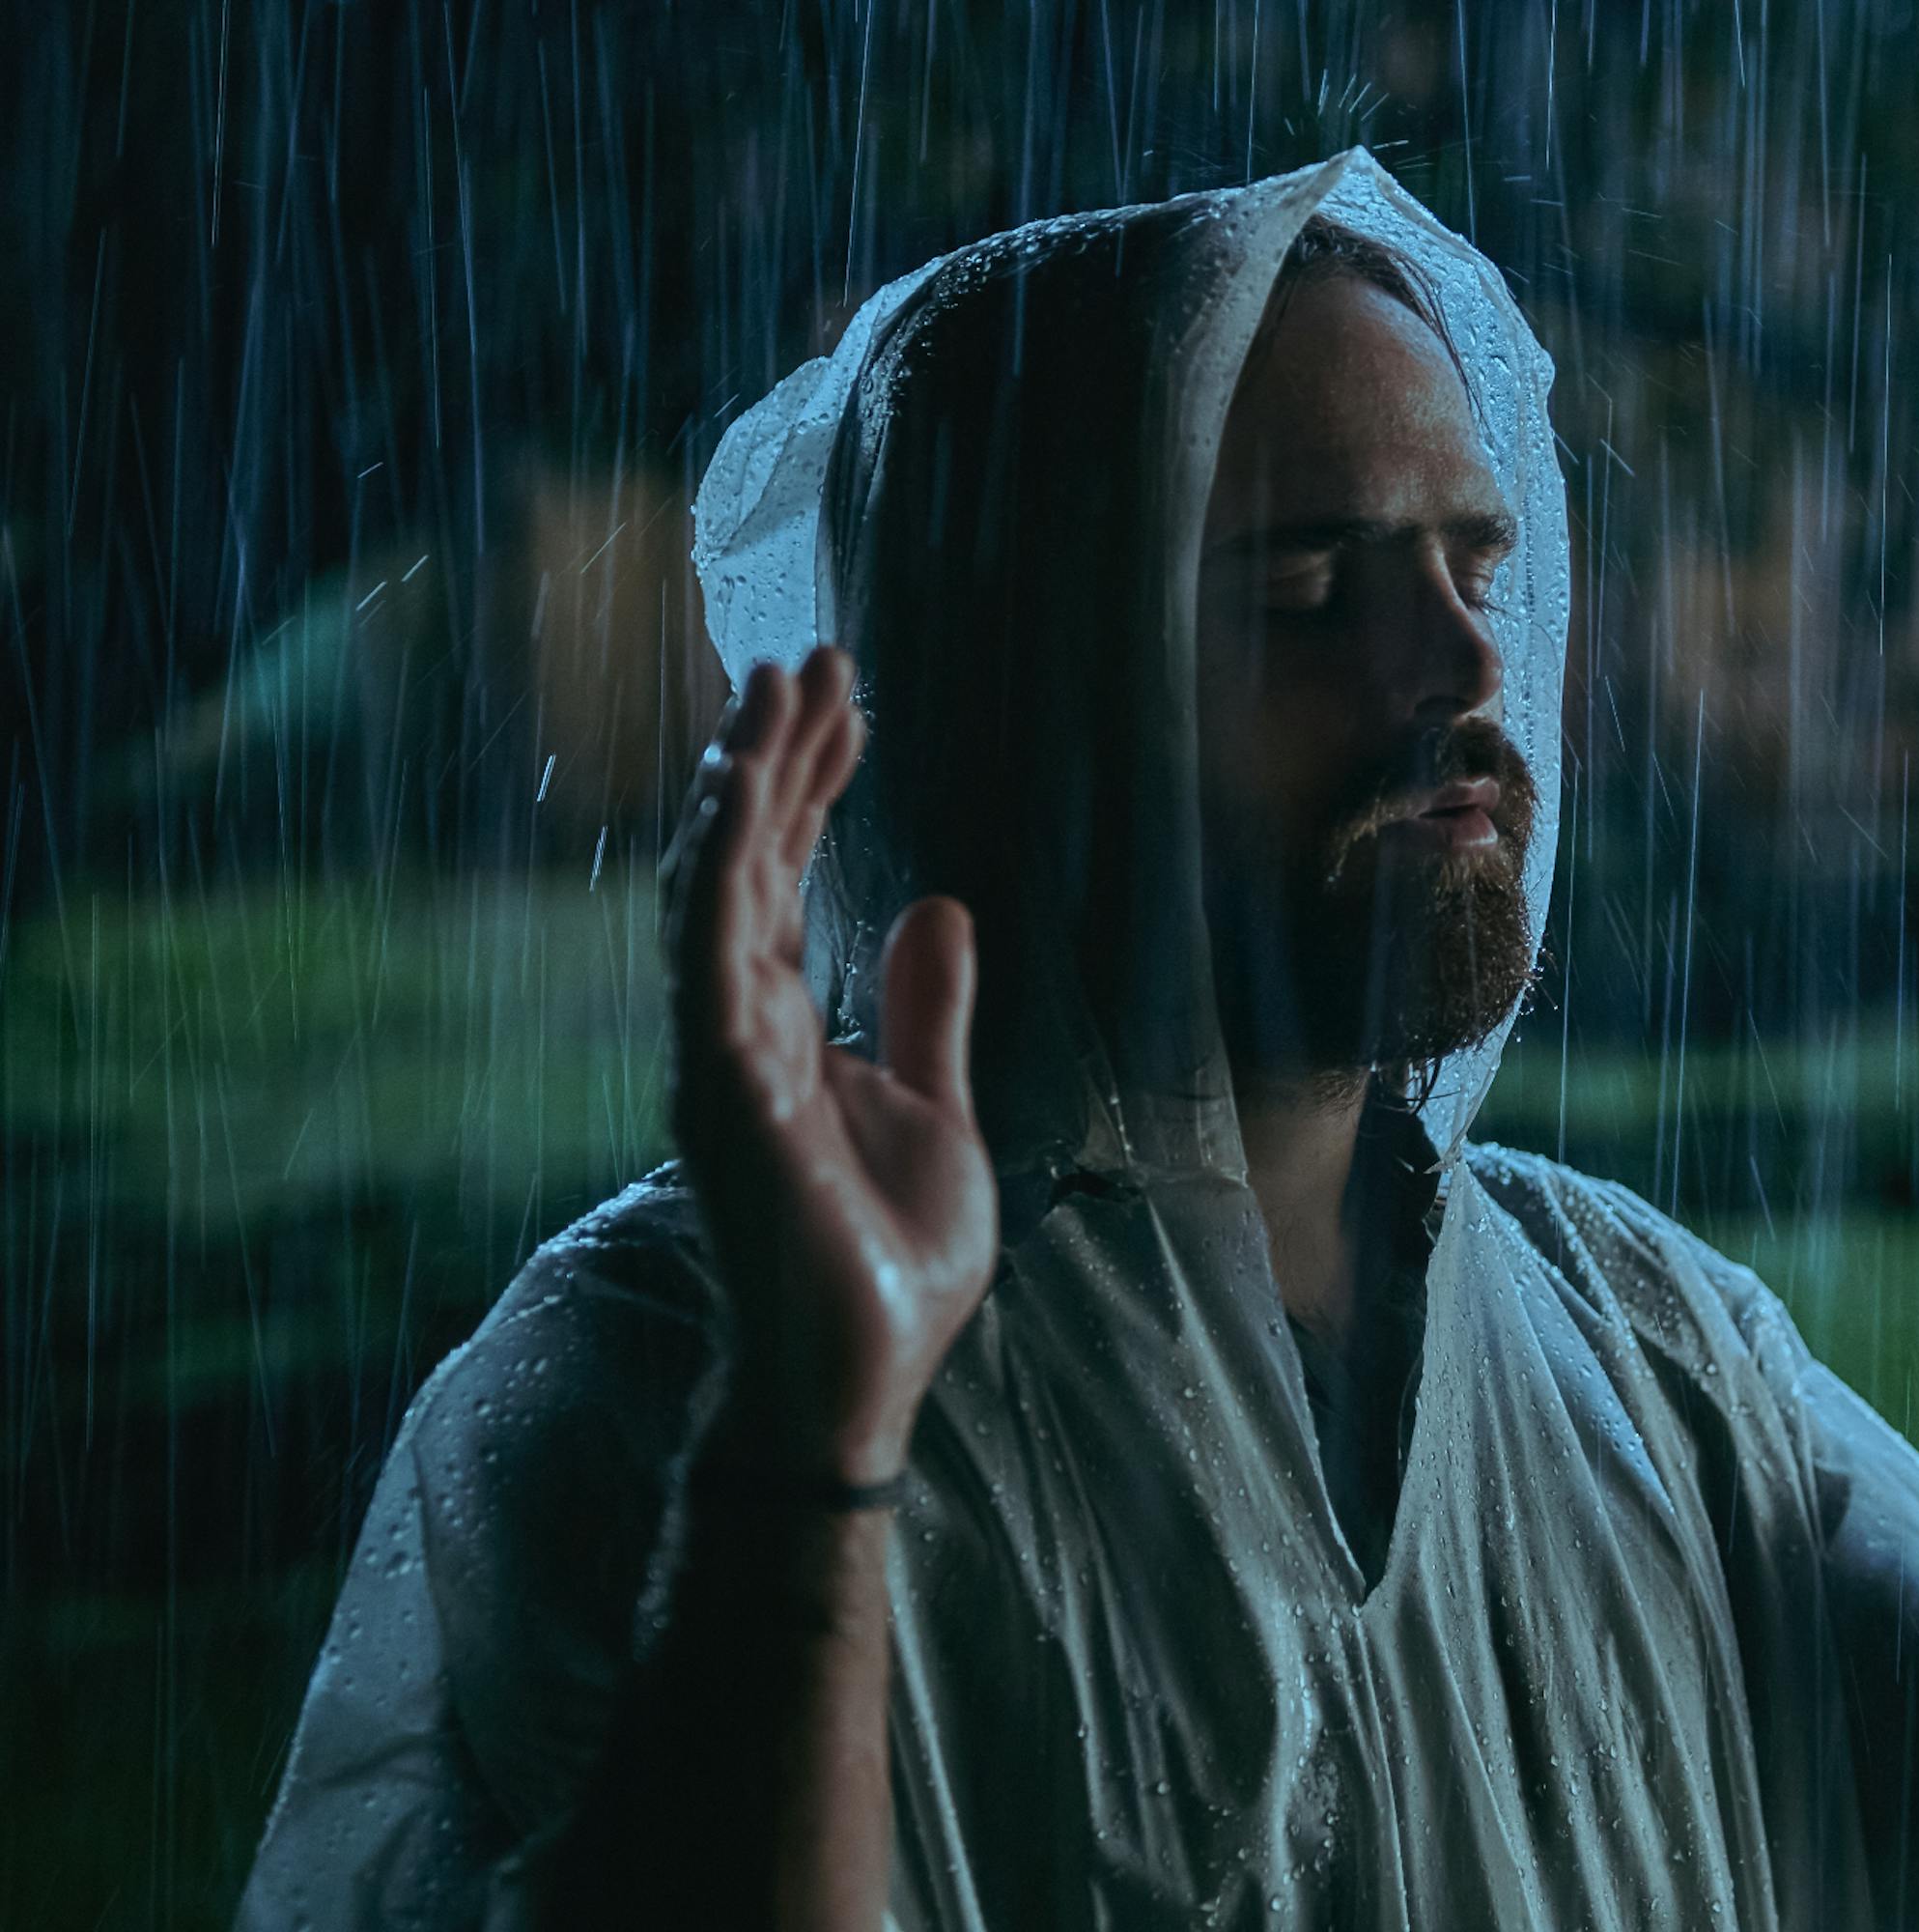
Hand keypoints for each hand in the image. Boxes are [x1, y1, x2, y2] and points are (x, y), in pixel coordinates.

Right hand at [662, 647, 998, 1484]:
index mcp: (780, 1022)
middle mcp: (734, 1023)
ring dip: (742, 786)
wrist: (857, 1376)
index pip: (783, 874)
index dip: (809, 782)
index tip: (846, 697)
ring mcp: (718, 1055)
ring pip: (714, 889)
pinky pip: (707, 963)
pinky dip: (719, 876)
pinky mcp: (722, 1093)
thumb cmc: (879, 1259)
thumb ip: (927, 1012)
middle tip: (811, 655)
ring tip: (773, 688)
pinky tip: (738, 800)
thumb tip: (937, 905)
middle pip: (744, 859)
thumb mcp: (936, 1109)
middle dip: (775, 755)